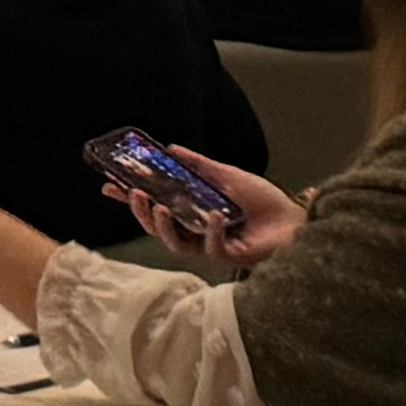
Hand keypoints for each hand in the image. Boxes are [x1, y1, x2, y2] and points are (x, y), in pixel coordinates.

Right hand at [132, 146, 299, 265]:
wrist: (295, 220)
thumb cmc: (264, 202)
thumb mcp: (228, 176)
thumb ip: (200, 166)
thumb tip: (172, 148)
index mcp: (192, 215)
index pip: (155, 208)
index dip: (131, 200)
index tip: (110, 186)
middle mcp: (196, 234)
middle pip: (157, 230)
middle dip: (141, 214)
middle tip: (135, 195)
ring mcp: (210, 247)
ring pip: (175, 244)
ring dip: (163, 227)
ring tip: (159, 207)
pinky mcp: (228, 257)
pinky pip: (211, 247)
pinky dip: (211, 230)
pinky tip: (215, 215)